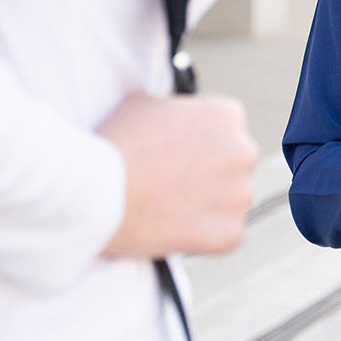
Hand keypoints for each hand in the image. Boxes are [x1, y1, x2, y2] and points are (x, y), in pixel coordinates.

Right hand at [98, 92, 257, 258]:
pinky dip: (205, 236)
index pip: (226, 133)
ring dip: (208, 207)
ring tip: (168, 207)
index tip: (178, 158)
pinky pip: (226, 235)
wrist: (97, 191)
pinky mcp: (230, 232)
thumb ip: (176, 110)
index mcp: (227, 115)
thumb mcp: (146, 103)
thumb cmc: (115, 143)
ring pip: (231, 202)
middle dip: (210, 176)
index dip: (199, 147)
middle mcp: (243, 151)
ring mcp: (239, 194)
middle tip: (172, 185)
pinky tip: (175, 228)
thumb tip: (176, 118)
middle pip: (233, 167)